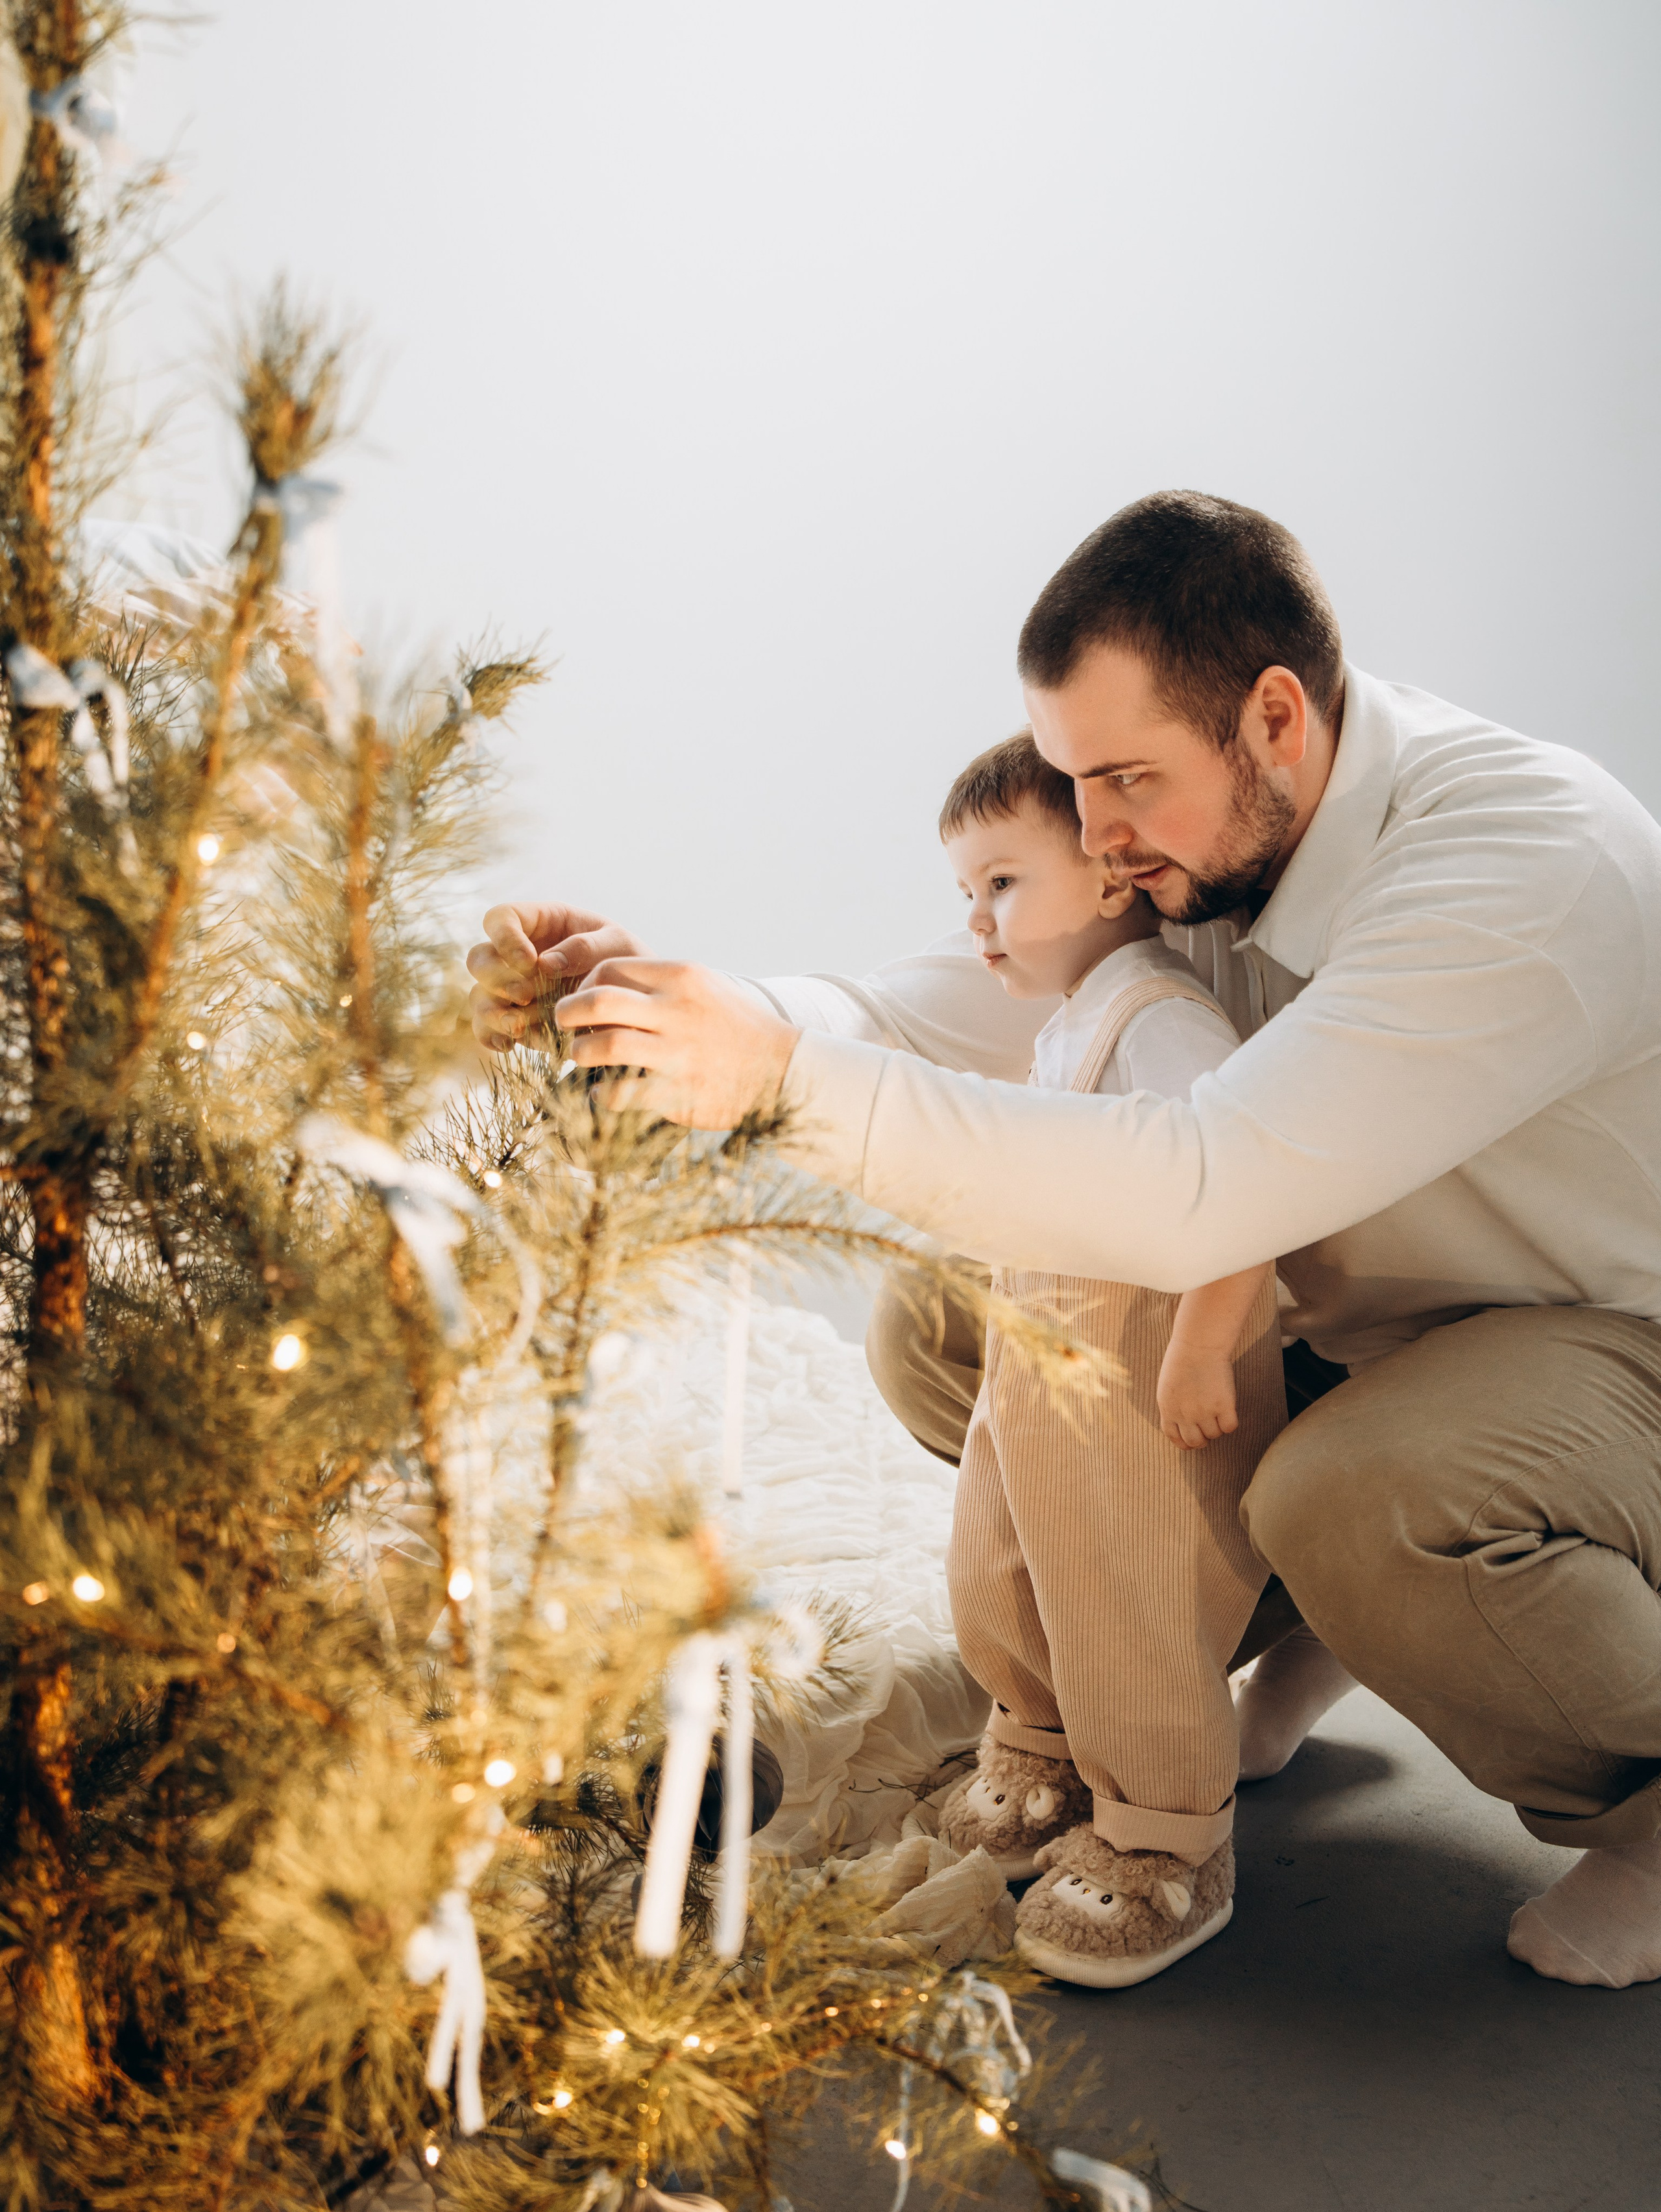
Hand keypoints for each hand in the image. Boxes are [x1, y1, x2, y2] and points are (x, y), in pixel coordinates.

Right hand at [466, 902, 648, 1052]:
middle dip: (496, 979)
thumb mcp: (618, 945)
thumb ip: (586, 946)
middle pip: (479, 959)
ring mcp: (513, 989)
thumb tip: (544, 963)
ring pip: (479, 996)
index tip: (528, 960)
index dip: (504, 938)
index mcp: (540, 923)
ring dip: (494, 1012)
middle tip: (526, 995)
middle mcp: (517, 955)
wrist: (637, 1003)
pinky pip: (487, 1028)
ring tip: (520, 1026)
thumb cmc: (628, 961)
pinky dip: (492, 1036)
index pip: (500, 918)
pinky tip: (509, 1045)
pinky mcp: (516, 1019)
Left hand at [556, 959, 800, 1128]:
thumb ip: (664, 983)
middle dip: (568, 1013)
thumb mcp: (708, 988)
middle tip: (563, 1025)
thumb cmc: (741, 1029)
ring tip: (580, 1057)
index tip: (583, 1001)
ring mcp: (677, 1053)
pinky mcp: (678, 1093)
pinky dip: (602, 1093)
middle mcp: (678, 1011)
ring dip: (580, 1052)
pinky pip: (621, 1092)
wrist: (785, 1071)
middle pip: (598, 1000)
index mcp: (682, 978)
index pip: (611, 968)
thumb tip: (610, 985)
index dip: (585, 984)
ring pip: (604, 1045)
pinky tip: (602, 1092)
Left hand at [1156, 1346, 1239, 1450]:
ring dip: (1216, 1428)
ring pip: (1214, 1434)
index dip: (1184, 1443)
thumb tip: (1183, 1423)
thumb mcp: (1167, 1386)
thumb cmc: (1182, 1360)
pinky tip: (1228, 1411)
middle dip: (1202, 1439)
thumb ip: (1173, 1406)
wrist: (1199, 1345)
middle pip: (1195, 1441)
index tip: (1192, 1443)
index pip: (1174, 1437)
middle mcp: (1185, 1414)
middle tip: (1208, 1429)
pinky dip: (1230, 1423)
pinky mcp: (1223, 1405)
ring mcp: (1204, 1411)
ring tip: (1217, 1412)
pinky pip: (1229, 1427)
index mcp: (1168, 1409)